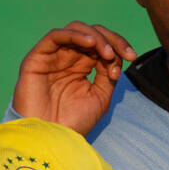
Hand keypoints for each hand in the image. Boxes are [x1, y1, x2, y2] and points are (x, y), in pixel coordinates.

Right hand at [12, 21, 135, 135]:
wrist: (50, 139)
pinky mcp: (37, 58)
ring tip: (107, 53)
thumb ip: (107, 74)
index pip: (101, 45)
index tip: (132, 57)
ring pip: (75, 29)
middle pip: (91, 34)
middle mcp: (67, 58)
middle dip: (111, 40)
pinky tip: (91, 43)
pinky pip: (55, 36)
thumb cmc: (73, 123)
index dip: (118, 46)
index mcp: (81, 67)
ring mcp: (52, 57)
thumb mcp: (100, 97)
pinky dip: (75, 35)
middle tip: (123, 54)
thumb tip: (115, 56)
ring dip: (96, 37)